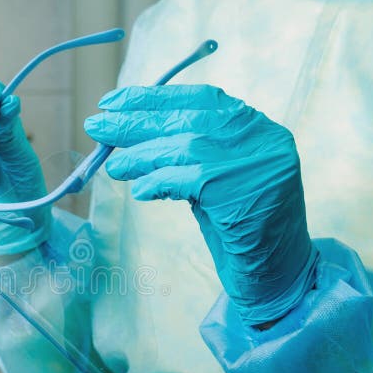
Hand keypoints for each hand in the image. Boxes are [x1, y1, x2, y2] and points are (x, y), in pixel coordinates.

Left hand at [85, 84, 317, 325]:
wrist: (277, 274)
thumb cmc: (239, 228)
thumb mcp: (214, 179)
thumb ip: (185, 153)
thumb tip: (126, 137)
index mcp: (254, 127)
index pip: (198, 98)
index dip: (152, 97)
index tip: (113, 101)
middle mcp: (259, 137)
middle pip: (187, 119)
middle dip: (135, 121)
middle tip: (95, 127)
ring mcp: (253, 162)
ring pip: (183, 146)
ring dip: (140, 155)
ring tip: (113, 167)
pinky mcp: (240, 190)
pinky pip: (186, 178)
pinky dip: (157, 182)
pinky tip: (140, 191)